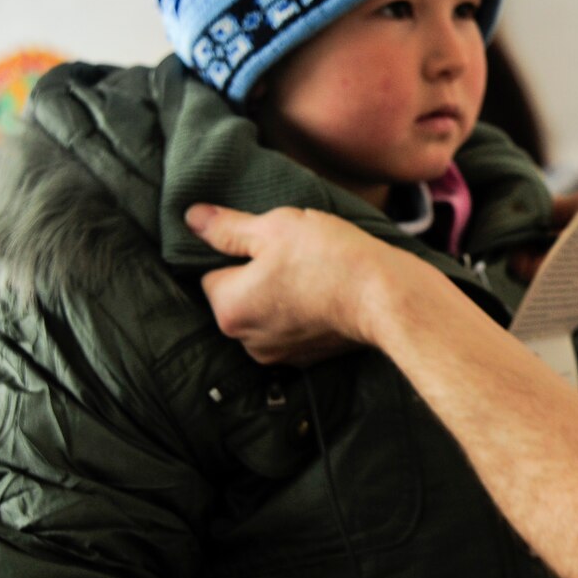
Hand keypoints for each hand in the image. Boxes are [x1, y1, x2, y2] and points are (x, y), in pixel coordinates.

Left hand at [187, 204, 427, 364]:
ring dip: (279, 294)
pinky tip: (325, 292)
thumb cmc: (329, 256)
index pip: (212, 272)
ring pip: (264, 312)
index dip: (238, 250)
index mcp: (228, 308)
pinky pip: (291, 329)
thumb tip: (191, 218)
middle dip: (257, 275)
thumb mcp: (274, 227)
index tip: (269, 240)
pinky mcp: (308, 359)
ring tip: (312, 271)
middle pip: (237, 295)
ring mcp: (278, 354)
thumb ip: (227, 226)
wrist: (387, 296)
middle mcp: (245, 340)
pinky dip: (302, 313)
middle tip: (292, 252)